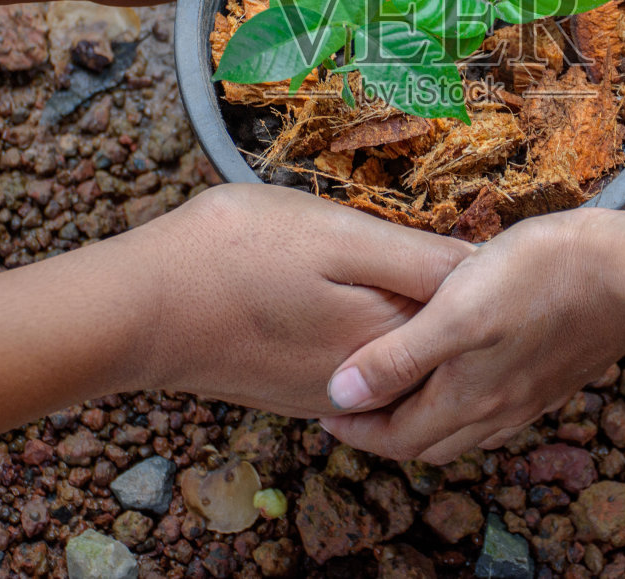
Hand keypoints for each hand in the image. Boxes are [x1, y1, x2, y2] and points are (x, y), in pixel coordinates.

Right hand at [118, 184, 470, 416]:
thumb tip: (485, 270)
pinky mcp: (300, 394)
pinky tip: (348, 298)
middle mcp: (373, 382)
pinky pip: (360, 368)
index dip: (479, 261)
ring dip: (407, 316)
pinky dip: (368, 338)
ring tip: (388, 262)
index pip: (468, 305)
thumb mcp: (335, 234)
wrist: (139, 310)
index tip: (477, 230)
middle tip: (432, 238)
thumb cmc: (234, 254)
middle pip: (438, 337)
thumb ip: (416, 258)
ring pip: (398, 354)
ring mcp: (334, 395)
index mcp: (393, 336)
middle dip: (447, 293)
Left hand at [319, 209, 624, 462]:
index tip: (325, 412)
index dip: (356, 431)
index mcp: (468, 399)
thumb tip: (339, 396)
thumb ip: (396, 358)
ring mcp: (533, 395)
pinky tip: (468, 371)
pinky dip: (469, 404)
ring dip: (429, 418)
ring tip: (403, 386)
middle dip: (387, 430)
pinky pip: (501, 409)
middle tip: (356, 403)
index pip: (398, 439)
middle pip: (430, 442)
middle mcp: (500, 410)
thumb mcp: (452, 311)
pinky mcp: (556, 375)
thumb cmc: (535, 277)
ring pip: (468, 429)